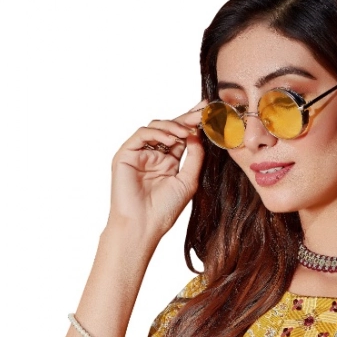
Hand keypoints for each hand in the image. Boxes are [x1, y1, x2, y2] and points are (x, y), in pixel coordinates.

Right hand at [105, 101, 206, 239]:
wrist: (143, 226)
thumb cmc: (164, 210)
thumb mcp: (188, 181)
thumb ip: (195, 157)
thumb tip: (198, 134)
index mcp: (169, 162)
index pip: (182, 137)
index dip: (194, 124)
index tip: (209, 112)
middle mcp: (154, 154)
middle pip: (170, 128)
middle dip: (187, 117)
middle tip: (202, 110)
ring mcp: (139, 153)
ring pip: (156, 127)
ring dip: (174, 125)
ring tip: (188, 130)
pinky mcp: (126, 154)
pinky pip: (142, 134)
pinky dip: (158, 132)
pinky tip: (173, 139)